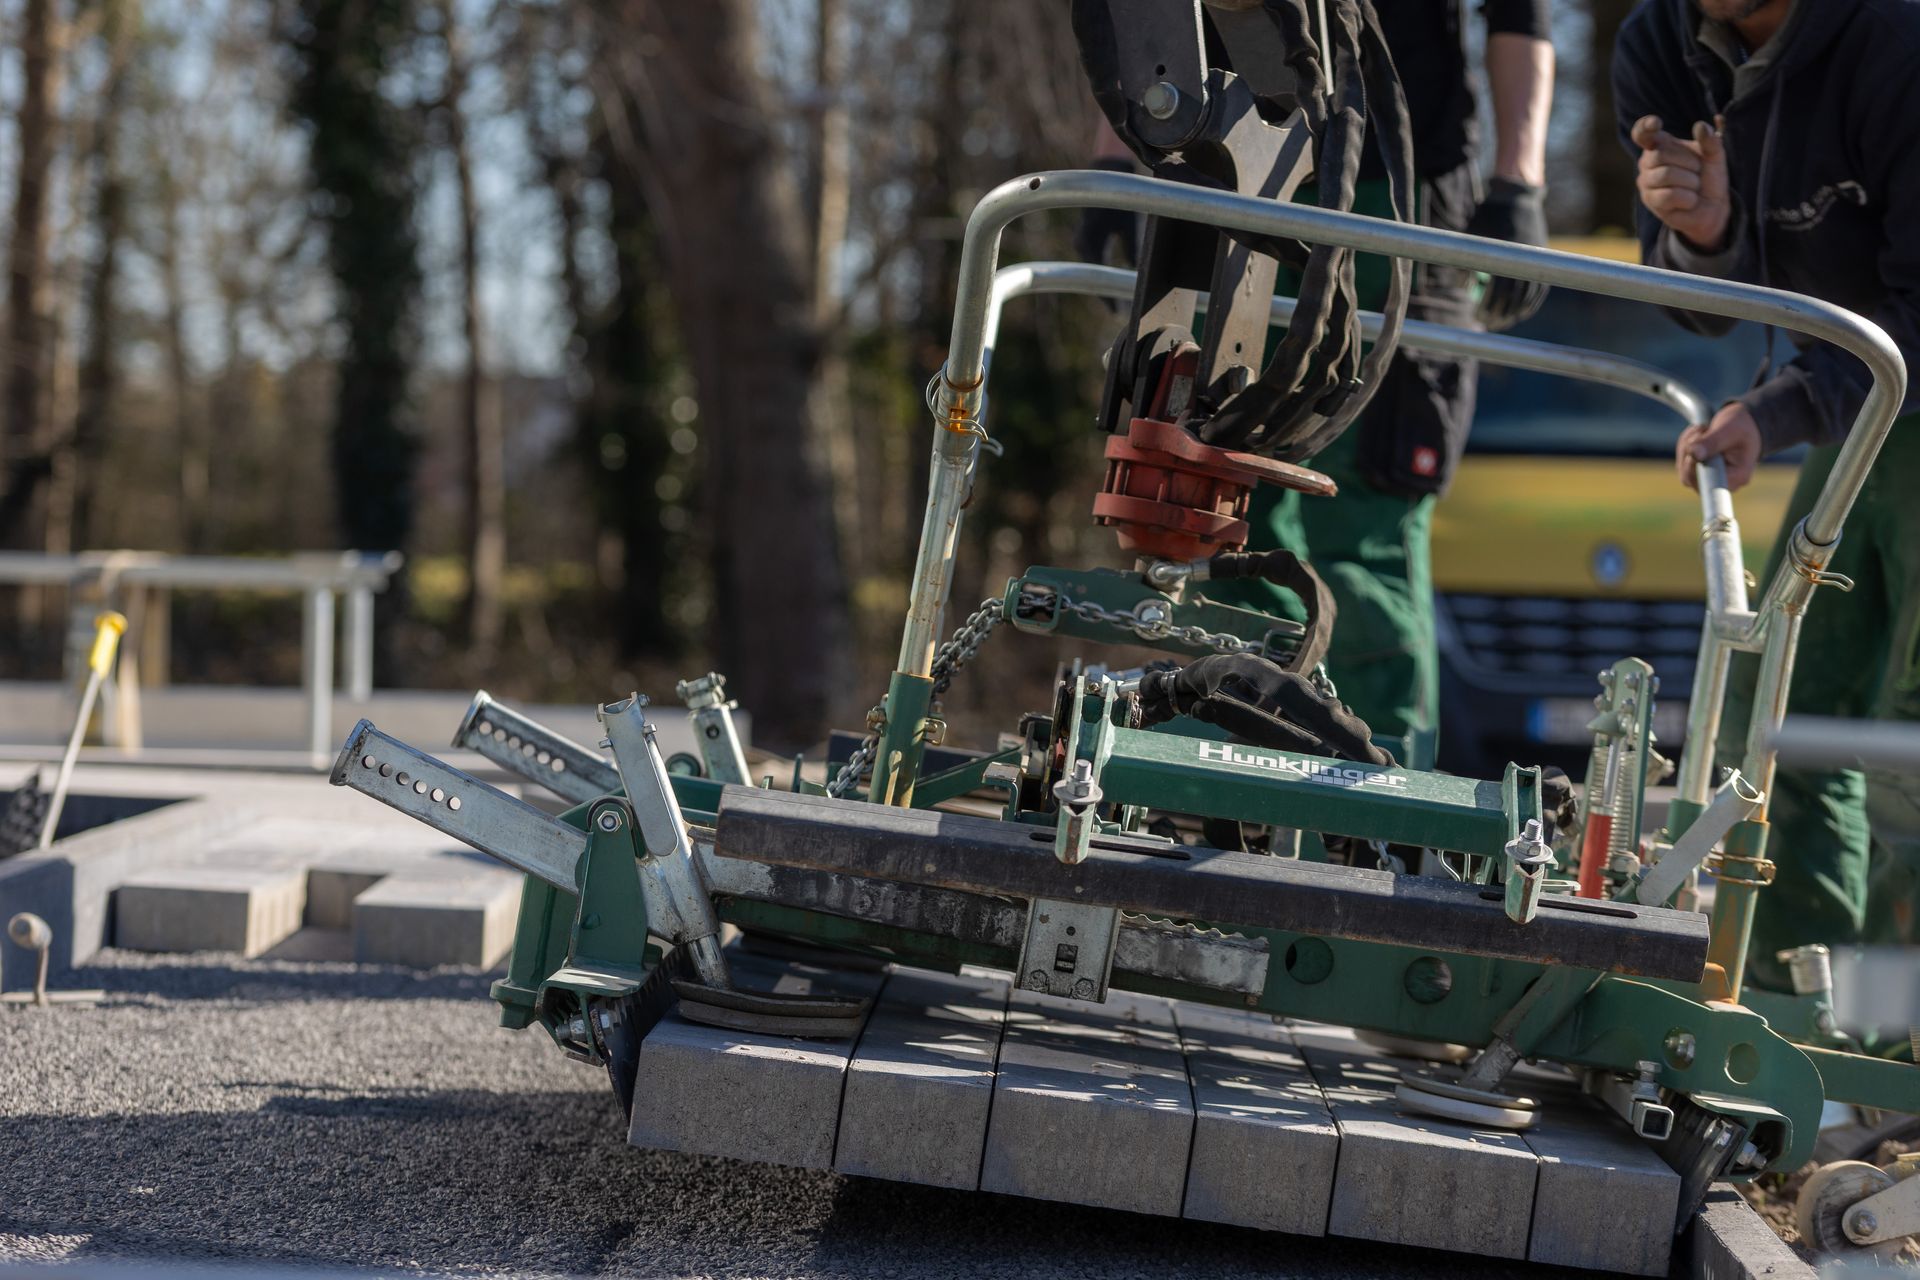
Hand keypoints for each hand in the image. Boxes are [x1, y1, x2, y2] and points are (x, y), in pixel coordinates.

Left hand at [1464, 176, 1548, 330]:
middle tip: (1487, 324)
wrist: (1517, 196)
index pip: (1499, 290)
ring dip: (1516, 312)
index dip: (1488, 306)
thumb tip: (1461, 289)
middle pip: (1515, 296)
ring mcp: (1538, 258)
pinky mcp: (1545, 258)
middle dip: (1500, 313)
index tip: (1477, 317)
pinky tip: (1521, 313)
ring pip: (1530, 294)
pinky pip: (1541, 287)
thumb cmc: (1488, 216)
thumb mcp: (1472, 236)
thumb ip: (1466, 261)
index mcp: (1507, 254)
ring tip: (1503, 322)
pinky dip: (1532, 302)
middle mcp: (1525, 258)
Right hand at [1631, 114, 1731, 252]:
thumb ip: (1710, 141)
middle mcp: (1647, 162)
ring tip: (1694, 187)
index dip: (1645, 126)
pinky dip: (1688, 198)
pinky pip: (1669, 195)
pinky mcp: (1650, 201)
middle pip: (1660, 155)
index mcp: (1660, 145)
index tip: (1656, 123)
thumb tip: (1701, 126)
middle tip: (1697, 171)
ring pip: (1665, 175)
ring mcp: (1646, 182)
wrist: (1712, 206)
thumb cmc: (1708, 177)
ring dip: (1690, 182)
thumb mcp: (1715, 156)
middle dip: (1688, 163)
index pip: (1642, 132)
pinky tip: (1689, 200)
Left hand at [1676, 402, 1762, 491]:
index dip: (1693, 471)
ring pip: (1683, 468)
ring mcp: (1710, 480)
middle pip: (1690, 477)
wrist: (1742, 425)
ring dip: (1686, 446)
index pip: (1708, 486)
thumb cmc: (1741, 427)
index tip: (1693, 452)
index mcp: (1738, 476)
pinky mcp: (1699, 473)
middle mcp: (1723, 483)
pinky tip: (1699, 434)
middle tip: (1701, 429)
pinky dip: (1685, 446)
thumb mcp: (1730, 429)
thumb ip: (1712, 442)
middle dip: (1688, 451)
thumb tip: (1693, 454)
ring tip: (1703, 429)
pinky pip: (1682, 462)